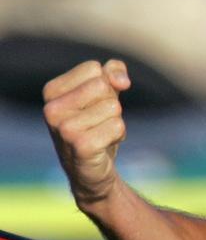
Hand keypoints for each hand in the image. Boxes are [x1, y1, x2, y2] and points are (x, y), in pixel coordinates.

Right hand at [43, 59, 130, 207]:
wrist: (92, 170)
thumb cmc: (96, 125)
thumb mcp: (105, 91)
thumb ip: (113, 71)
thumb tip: (121, 81)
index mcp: (51, 91)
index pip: (94, 69)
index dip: (105, 85)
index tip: (94, 104)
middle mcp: (51, 109)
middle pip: (103, 86)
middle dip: (111, 103)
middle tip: (98, 122)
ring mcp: (63, 129)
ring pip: (113, 107)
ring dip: (115, 121)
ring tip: (100, 134)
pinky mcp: (81, 146)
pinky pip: (118, 126)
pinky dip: (118, 135)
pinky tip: (104, 146)